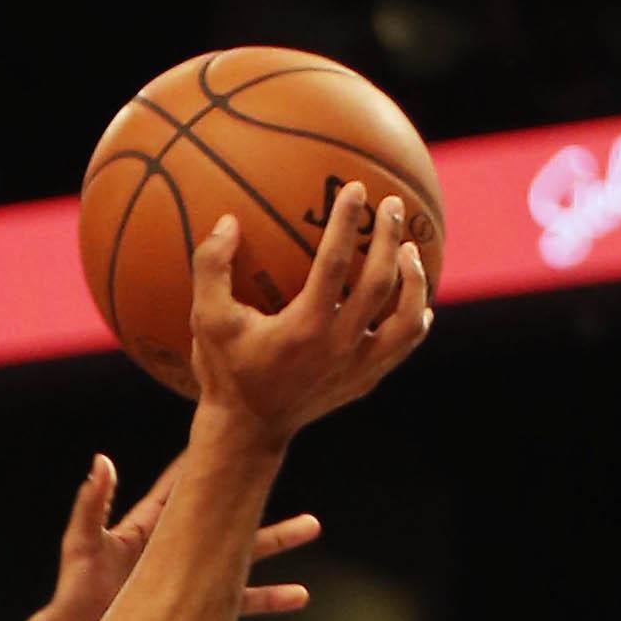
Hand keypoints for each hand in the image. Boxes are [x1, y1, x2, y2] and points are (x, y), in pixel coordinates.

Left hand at [41, 448, 318, 620]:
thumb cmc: (74, 592)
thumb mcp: (81, 544)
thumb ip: (93, 503)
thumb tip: (102, 461)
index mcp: (150, 524)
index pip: (185, 484)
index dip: (207, 460)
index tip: (236, 430)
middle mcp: (175, 546)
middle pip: (225, 514)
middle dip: (256, 494)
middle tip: (285, 467)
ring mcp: (188, 577)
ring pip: (242, 554)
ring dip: (277, 540)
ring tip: (311, 527)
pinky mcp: (194, 608)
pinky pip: (238, 602)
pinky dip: (270, 598)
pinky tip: (299, 596)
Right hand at [190, 181, 431, 441]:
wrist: (247, 432)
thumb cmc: (225, 372)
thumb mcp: (205, 321)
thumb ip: (210, 269)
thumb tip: (229, 222)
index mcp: (305, 328)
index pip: (335, 263)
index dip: (346, 222)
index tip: (355, 188)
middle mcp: (339, 347)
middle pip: (380, 283)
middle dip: (389, 237)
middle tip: (392, 204)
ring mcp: (358, 367)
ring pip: (406, 319)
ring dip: (414, 280)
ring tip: (411, 250)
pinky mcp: (365, 380)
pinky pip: (403, 345)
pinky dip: (415, 318)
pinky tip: (414, 297)